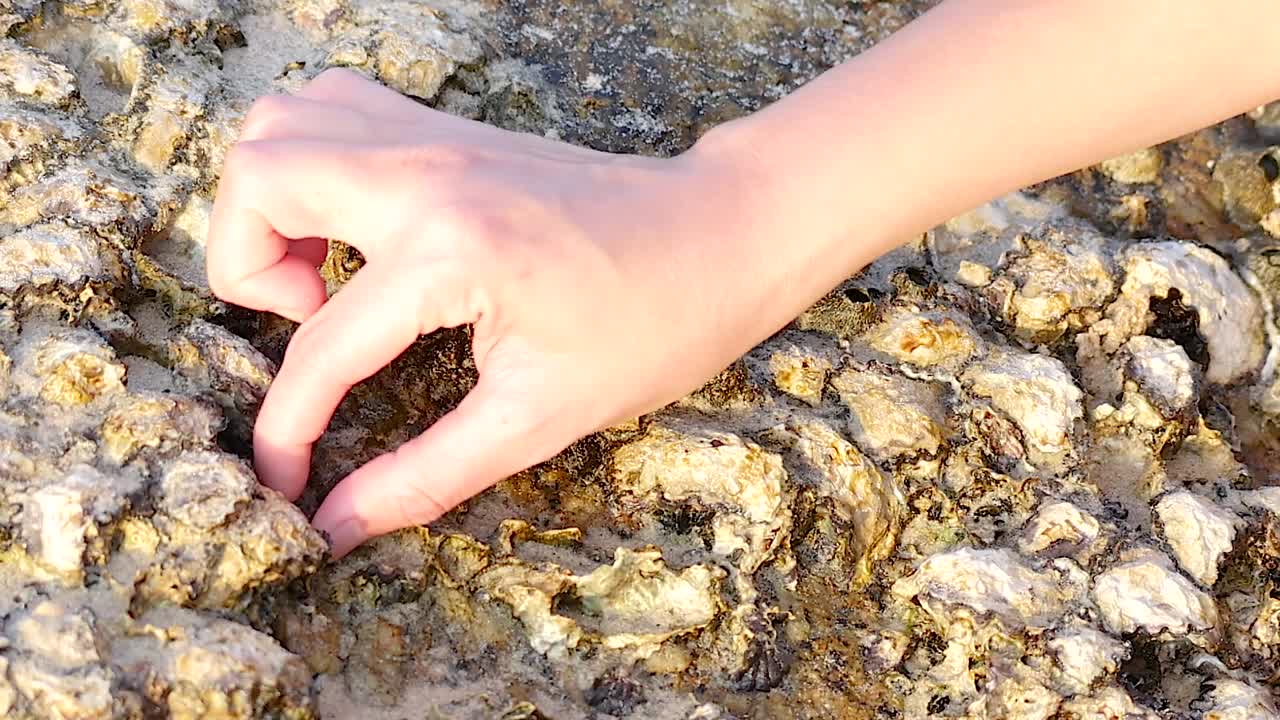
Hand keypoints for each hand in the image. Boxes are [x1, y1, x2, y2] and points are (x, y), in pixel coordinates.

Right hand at [206, 69, 806, 556]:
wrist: (724, 237)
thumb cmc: (656, 325)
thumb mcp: (540, 416)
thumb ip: (426, 475)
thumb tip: (340, 525)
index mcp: (450, 252)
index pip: (321, 346)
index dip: (285, 428)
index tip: (283, 477)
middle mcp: (427, 174)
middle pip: (258, 178)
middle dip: (244, 265)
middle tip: (308, 322)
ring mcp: (437, 136)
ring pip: (285, 122)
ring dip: (272, 200)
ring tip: (325, 272)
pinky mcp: (451, 128)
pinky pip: (337, 108)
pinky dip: (315, 161)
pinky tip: (359, 229)